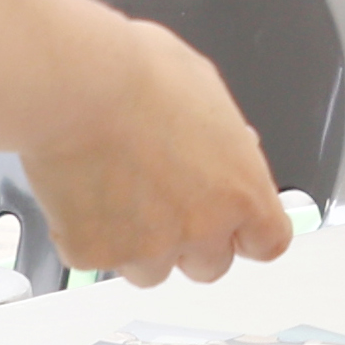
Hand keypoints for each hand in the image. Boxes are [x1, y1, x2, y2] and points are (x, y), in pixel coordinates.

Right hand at [20, 20, 295, 285]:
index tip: (234, 227)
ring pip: (149, 270)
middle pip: (210, 266)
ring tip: (113, 188)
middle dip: (190, 241)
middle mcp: (202, 228)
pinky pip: (92, 257)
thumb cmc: (137, 73)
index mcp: (242, 190)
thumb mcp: (207, 91)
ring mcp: (148, 248)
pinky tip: (78, 188)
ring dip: (136, 243)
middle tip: (160, 200)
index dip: (247, 234)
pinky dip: (84, 232)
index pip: (267, 242)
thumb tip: (225, 145)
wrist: (76, 84)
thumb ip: (223, 138)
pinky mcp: (95, 254)